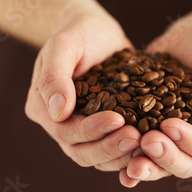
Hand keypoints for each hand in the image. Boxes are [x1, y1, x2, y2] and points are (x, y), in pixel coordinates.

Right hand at [25, 14, 140, 170]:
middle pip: (81, 151)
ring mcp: (81, 130)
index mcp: (43, 108)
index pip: (64, 131)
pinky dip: (129, 154)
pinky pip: (114, 151)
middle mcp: (59, 125)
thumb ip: (55, 76)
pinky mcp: (103, 131)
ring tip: (145, 142)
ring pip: (98, 157)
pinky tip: (149, 148)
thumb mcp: (64, 45)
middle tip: (136, 137)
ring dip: (121, 155)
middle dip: (109, 147)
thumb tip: (59, 112)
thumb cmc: (80, 33)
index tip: (118, 119)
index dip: (90, 130)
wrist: (98, 33)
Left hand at [119, 16, 191, 186]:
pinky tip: (115, 167)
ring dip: (147, 166)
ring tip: (130, 164)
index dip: (189, 142)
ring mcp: (173, 139)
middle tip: (146, 142)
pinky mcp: (150, 130)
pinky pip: (140, 151)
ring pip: (161, 165)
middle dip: (165, 157)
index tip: (168, 125)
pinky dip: (128, 161)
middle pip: (185, 164)